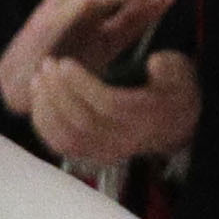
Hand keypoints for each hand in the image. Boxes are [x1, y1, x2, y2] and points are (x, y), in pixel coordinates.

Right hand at [0, 0, 171, 116]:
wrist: (26, 88)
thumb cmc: (67, 65)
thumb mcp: (107, 43)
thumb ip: (130, 24)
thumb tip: (161, 5)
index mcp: (93, 7)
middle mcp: (75, 3)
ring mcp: (57, 11)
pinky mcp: (40, 26)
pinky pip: (59, 11)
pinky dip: (75, 1)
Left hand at [34, 51, 199, 167]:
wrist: (172, 124)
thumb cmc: (169, 91)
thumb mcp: (180, 74)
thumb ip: (170, 68)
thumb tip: (155, 63)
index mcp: (147, 117)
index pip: (109, 105)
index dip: (82, 85)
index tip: (65, 63)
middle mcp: (127, 140)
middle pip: (84, 122)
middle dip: (59, 91)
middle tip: (48, 64)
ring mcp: (108, 152)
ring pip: (69, 137)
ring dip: (47, 107)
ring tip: (39, 78)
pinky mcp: (92, 155)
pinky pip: (61, 146)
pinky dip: (44, 124)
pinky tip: (39, 98)